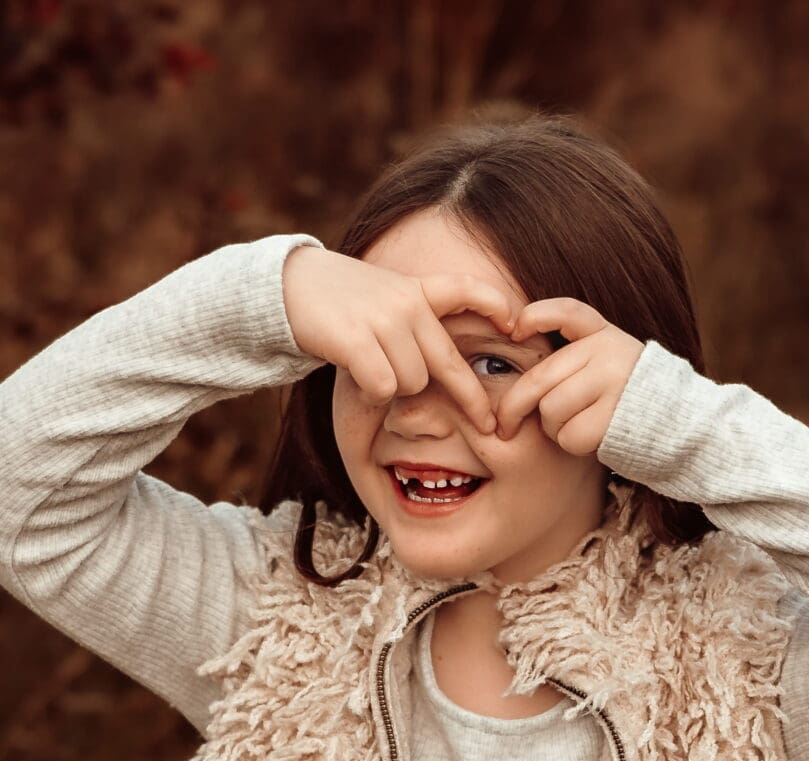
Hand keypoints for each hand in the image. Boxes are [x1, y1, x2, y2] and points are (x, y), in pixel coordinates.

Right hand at [280, 244, 517, 435]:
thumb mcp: (386, 296)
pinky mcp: (358, 339)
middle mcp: (408, 303)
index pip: (467, 289)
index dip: (497, 306)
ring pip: (413, 383)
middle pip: (449, 365)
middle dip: (473, 401)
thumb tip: (444, 367)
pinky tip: (358, 376)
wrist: (291, 285)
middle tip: (490, 426)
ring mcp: (384, 320)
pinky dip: (372, 393)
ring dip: (395, 388)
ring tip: (372, 369)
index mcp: (417, 290)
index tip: (517, 326)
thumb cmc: (341, 301)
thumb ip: (416, 319)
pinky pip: (384, 387)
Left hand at [491, 298, 645, 456]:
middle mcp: (609, 353)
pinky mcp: (614, 418)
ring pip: (551, 410)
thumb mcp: (605, 362)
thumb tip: (514, 364)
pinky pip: (569, 435)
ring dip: (553, 427)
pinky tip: (591, 437)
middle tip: (504, 426)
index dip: (538, 316)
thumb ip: (570, 359)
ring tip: (576, 424)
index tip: (517, 330)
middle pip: (540, 379)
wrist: (677, 423)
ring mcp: (613, 383)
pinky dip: (571, 443)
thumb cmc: (624, 396)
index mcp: (604, 334)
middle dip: (514, 407)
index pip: (568, 312)